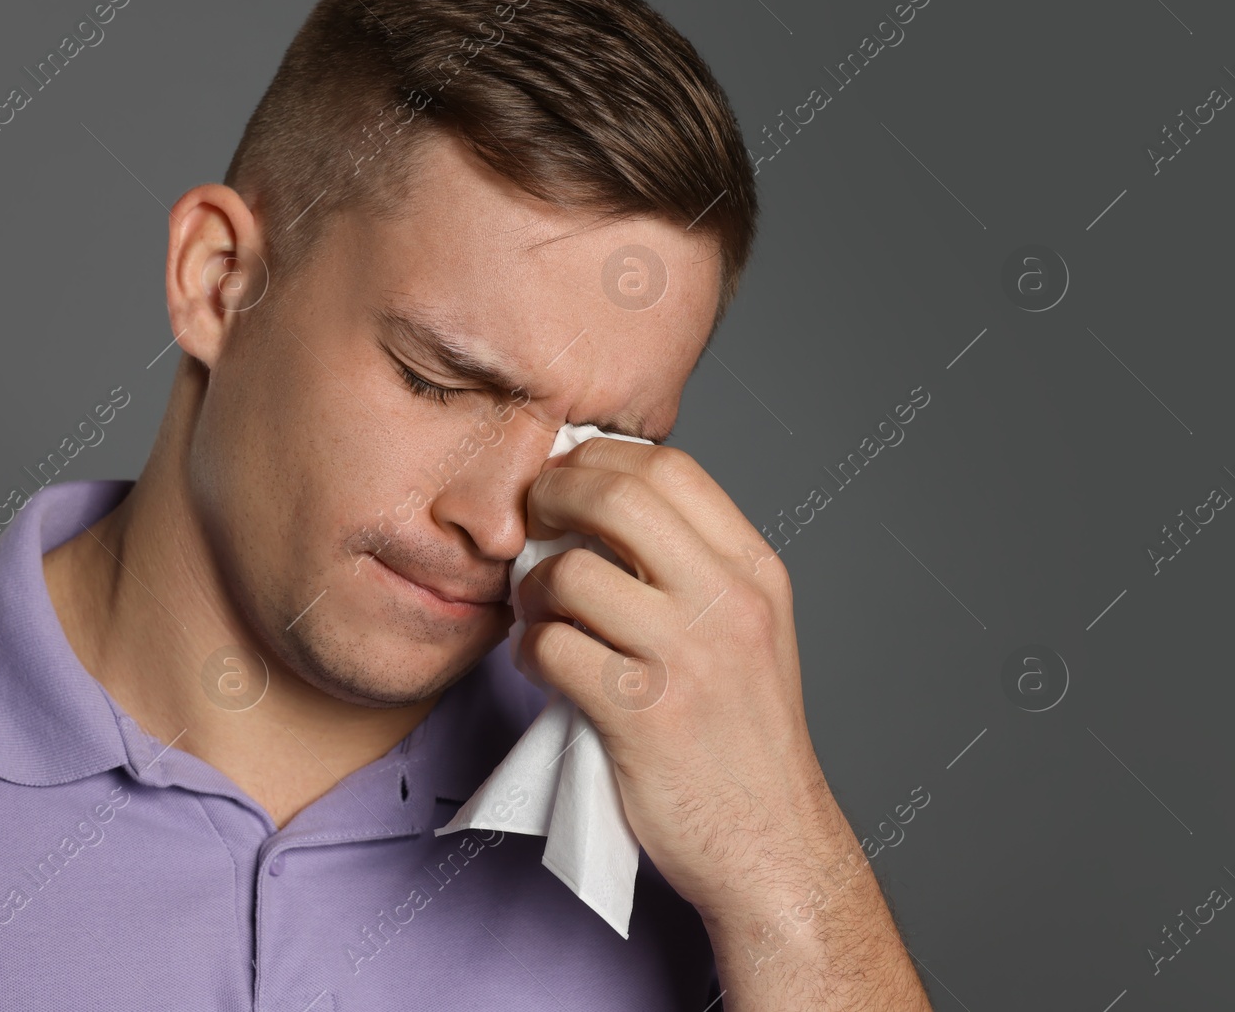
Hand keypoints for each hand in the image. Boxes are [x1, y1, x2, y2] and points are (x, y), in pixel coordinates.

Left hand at [514, 438, 928, 1007]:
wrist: (770, 844)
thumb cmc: (743, 738)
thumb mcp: (747, 631)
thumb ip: (693, 568)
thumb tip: (602, 507)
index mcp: (755, 572)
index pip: (672, 467)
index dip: (603, 457)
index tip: (568, 476)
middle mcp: (728, 603)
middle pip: (619, 497)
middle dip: (555, 495)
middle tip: (529, 520)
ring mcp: (687, 658)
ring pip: (573, 575)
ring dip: (533, 588)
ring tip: (536, 613)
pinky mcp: (642, 715)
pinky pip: (554, 650)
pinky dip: (530, 652)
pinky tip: (541, 665)